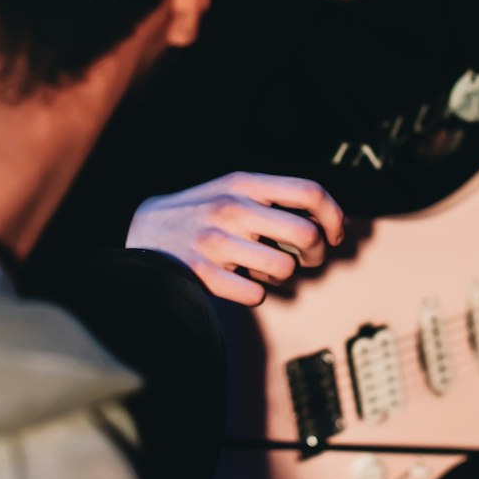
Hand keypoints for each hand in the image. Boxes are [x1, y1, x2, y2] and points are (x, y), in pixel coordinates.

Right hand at [125, 172, 343, 305]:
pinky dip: (257, 294)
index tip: (335, 233)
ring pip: (285, 269)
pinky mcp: (203, 274)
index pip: (310, 191)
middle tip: (309, 259)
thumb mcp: (232, 189)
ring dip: (285, 277)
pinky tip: (244, 283)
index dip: (334, 215)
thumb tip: (327, 217)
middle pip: (306, 234)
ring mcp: (216, 242)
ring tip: (269, 270)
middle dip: (317, 253)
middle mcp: (232, 208)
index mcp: (244, 183)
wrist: (144, 232)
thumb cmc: (200, 213)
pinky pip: (256, 294)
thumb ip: (273, 197)